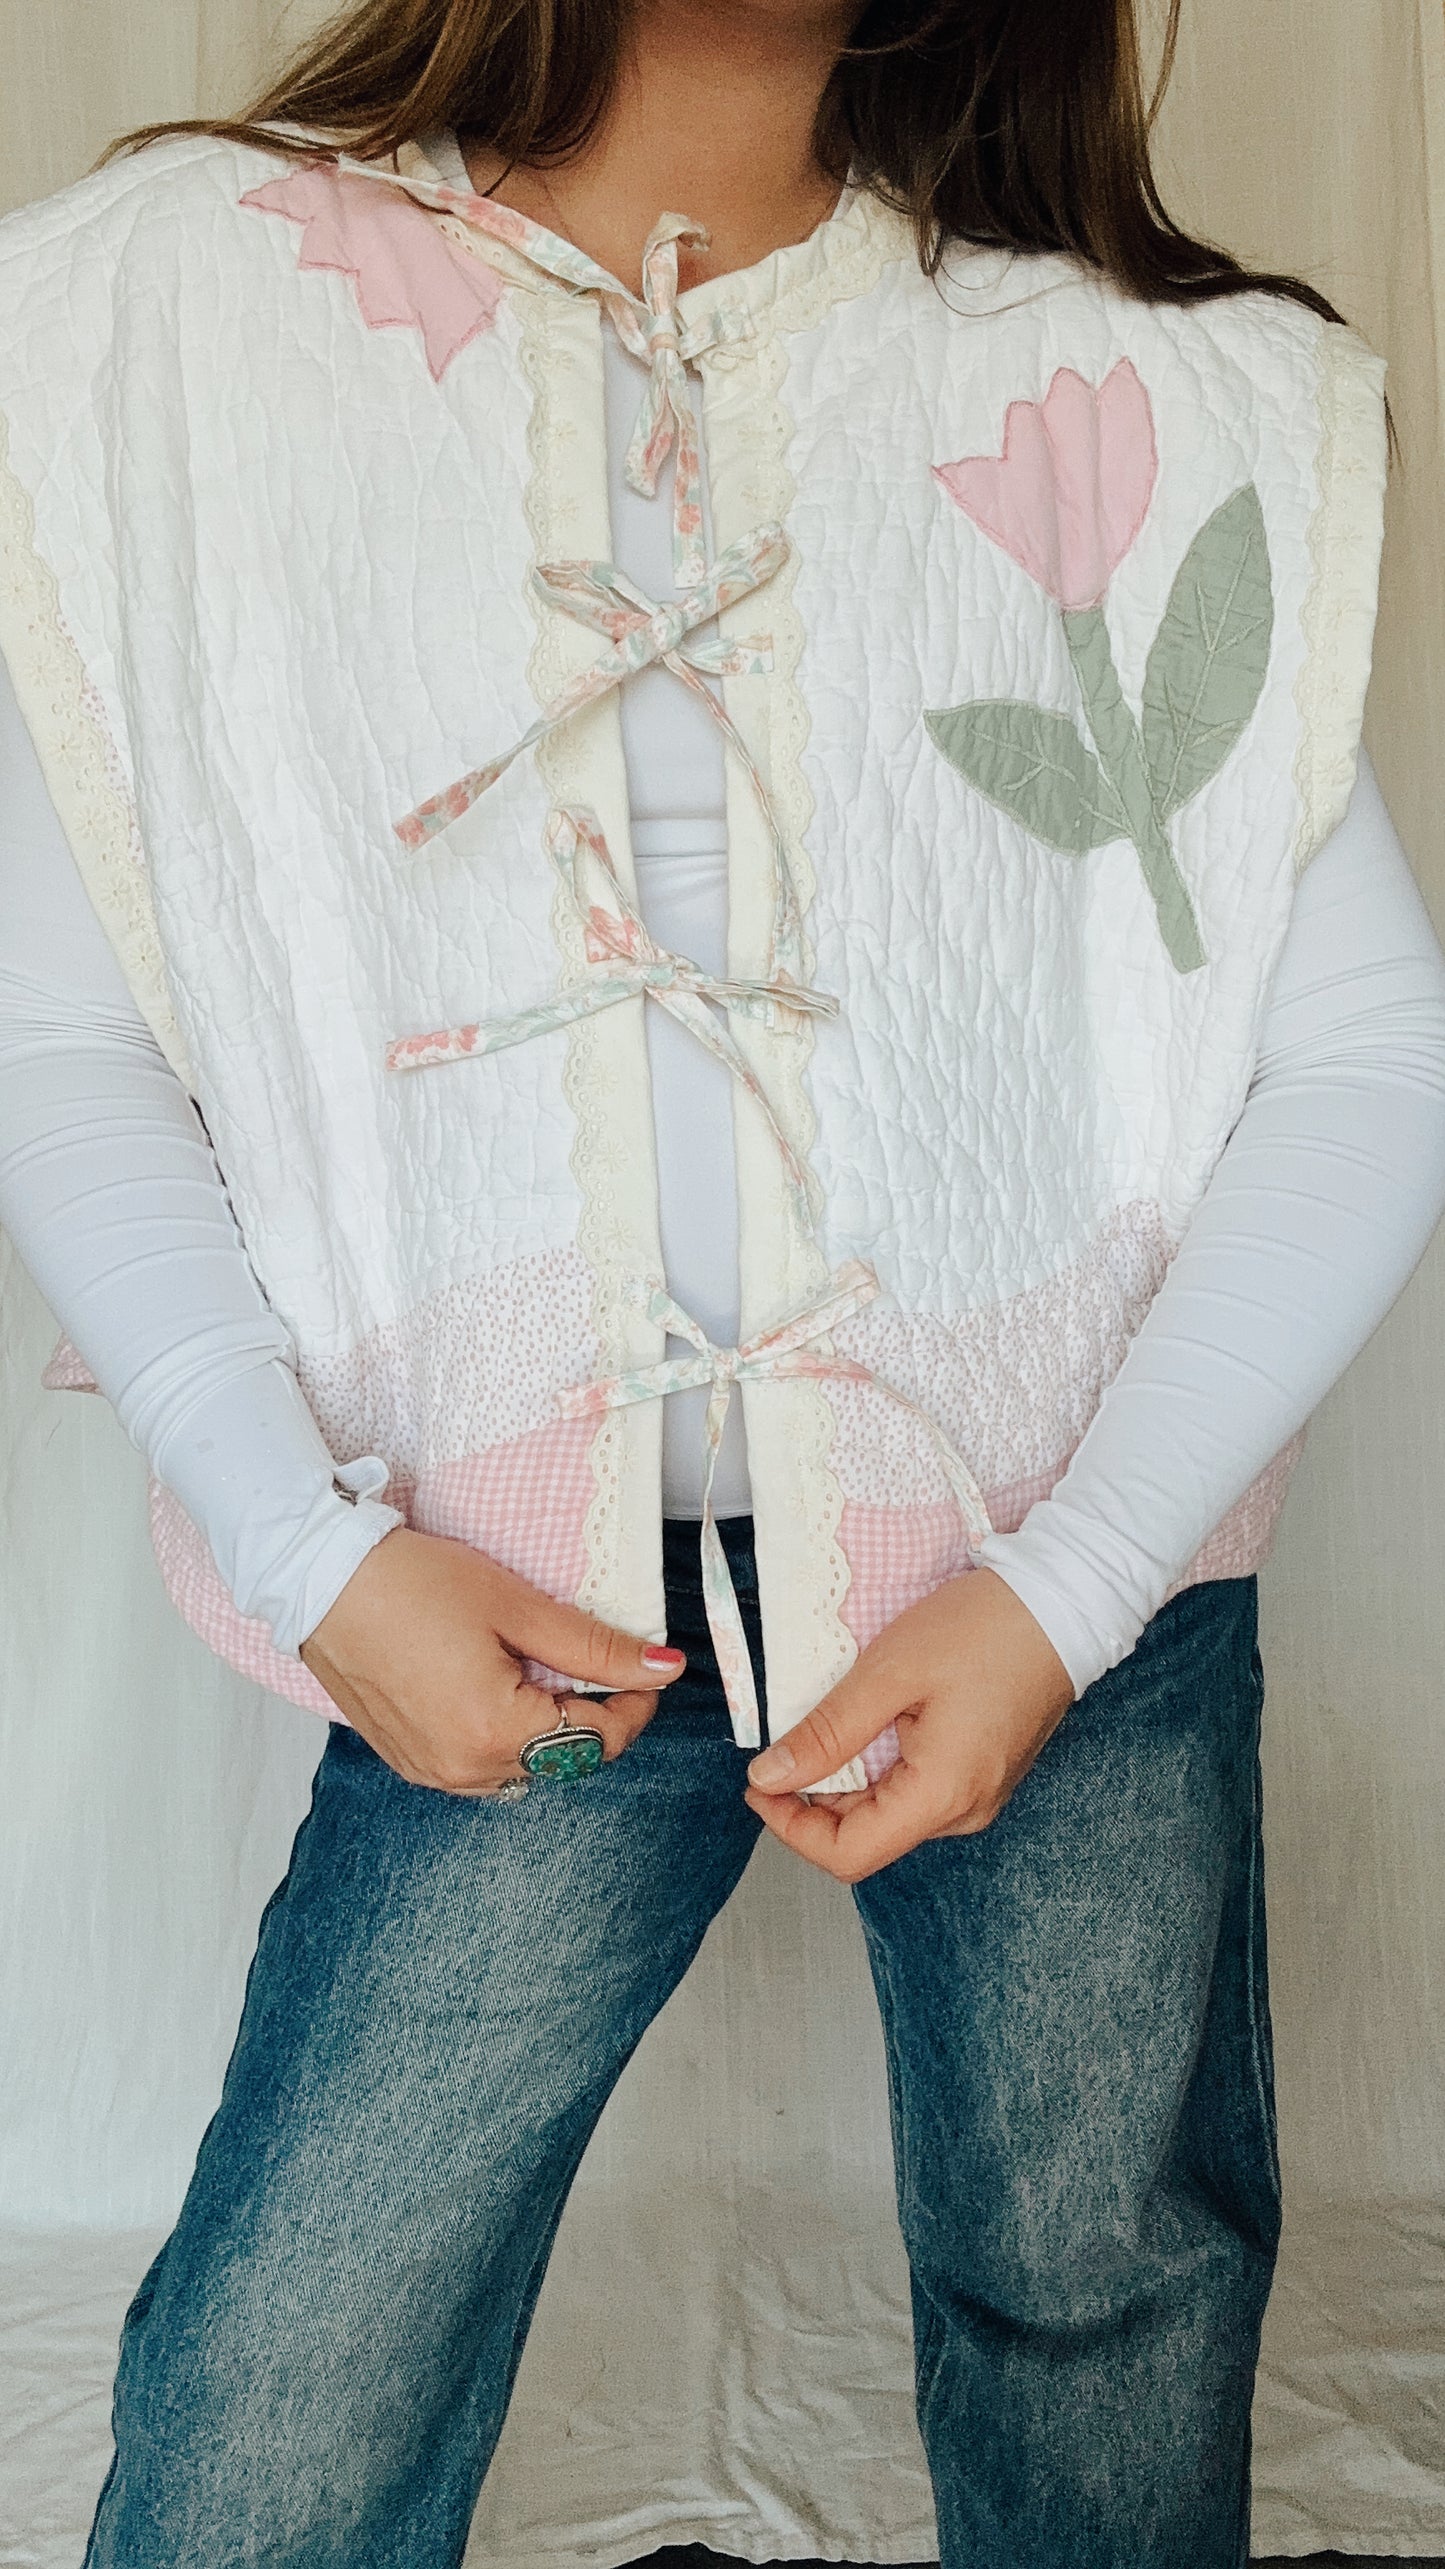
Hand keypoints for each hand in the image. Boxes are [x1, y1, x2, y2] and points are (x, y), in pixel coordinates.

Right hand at [299, 1526, 685, 1793]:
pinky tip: (493, 1688)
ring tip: (535, 1670)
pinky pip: (479, 1765)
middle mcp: (462, 1767)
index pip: (598, 1742)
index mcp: (494, 1731)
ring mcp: (431, 1770)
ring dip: (545, 1731)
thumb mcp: (518, 1607)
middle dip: (590, 1717)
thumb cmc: (414, 1583)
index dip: (633, 1705)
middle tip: (588, 1661)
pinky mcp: (408, 1760)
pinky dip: (502, 1736)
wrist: (322, 1579)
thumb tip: (663, 1669)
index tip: (643, 1670)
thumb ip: (594, 1648)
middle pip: (562, 1762)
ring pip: (522, 1768)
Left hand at [743, 1567, 1074, 1882]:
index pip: (847, 1855)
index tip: (759, 1782)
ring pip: (889, 1814)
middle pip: (866, 1838)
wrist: (1064, 1602)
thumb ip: (826, 1733)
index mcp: (942, 1796)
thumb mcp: (889, 1673)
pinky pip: (916, 1791)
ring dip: (845, 1783)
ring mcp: (978, 1794)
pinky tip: (869, 1723)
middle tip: (786, 1742)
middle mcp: (964, 1811)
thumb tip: (769, 1776)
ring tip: (830, 1723)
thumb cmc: (983, 1629)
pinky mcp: (983, 1773)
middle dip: (813, 1802)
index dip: (789, 1828)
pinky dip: (878, 1769)